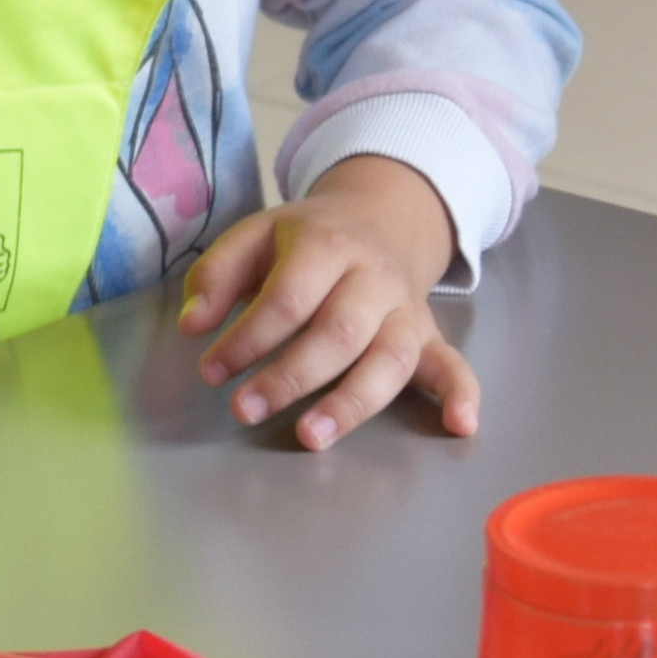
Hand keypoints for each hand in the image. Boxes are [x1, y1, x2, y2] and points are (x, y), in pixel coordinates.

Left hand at [180, 156, 477, 448]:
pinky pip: (452, 363)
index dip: (247, 338)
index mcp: (327, 246)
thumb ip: (217, 275)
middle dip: (289, 377)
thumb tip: (193, 324)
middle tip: (243, 410)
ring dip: (351, 403)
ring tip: (311, 438)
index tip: (211, 369)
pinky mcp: (428, 335)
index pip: (288, 299)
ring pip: (389, 358)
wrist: (378, 219)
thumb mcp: (255, 235)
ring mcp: (406, 309)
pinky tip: (461, 425)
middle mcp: (373, 278)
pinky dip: (462, 393)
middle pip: (338, 333)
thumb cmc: (306, 240)